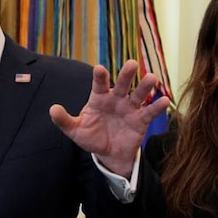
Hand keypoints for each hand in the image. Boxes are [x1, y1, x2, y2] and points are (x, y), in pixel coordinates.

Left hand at [50, 60, 169, 176]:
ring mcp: (130, 108)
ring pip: (139, 94)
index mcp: (99, 98)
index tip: (100, 69)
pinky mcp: (141, 120)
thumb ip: (64, 120)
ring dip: (145, 86)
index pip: (99, 84)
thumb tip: (52, 109)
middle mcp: (116, 99)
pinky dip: (157, 106)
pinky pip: (150, 112)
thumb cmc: (91, 137)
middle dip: (127, 74)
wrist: (108, 154)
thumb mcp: (75, 131)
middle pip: (123, 84)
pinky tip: (164, 100)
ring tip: (152, 78)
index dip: (100, 77)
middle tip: (132, 64)